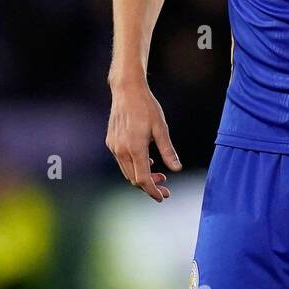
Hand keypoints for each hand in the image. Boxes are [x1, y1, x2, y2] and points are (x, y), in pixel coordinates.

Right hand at [106, 77, 180, 201]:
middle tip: (166, 187)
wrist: (126, 91)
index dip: (153, 191)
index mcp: (135, 148)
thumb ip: (168, 151)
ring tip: (160, 175)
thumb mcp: (161, 129)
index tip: (163, 197)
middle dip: (150, 186)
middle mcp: (121, 150)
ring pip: (127, 172)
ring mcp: (114, 146)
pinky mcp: (111, 142)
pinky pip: (123, 162)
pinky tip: (147, 162)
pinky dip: (134, 167)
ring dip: (142, 177)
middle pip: (134, 179)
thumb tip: (177, 169)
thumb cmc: (146, 107)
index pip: (142, 179)